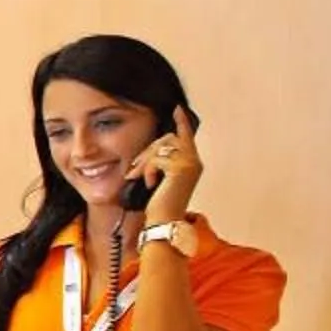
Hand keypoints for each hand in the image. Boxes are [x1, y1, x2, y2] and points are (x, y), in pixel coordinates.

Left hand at [135, 105, 202, 225]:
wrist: (164, 221)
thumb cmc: (161, 205)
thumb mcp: (160, 179)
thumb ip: (160, 164)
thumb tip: (148, 153)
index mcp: (192, 164)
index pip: (186, 136)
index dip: (181, 122)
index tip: (176, 109)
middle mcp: (195, 162)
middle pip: (167, 139)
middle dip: (147, 150)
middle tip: (135, 168)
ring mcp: (190, 164)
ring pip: (160, 147)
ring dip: (144, 162)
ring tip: (138, 177)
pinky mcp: (180, 169)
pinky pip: (156, 159)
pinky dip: (147, 171)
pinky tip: (148, 184)